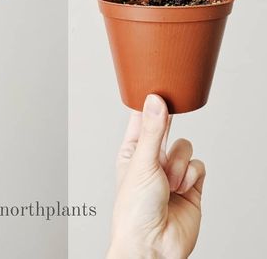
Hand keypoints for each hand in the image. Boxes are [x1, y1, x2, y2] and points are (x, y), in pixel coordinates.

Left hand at [107, 95, 205, 258]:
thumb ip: (153, 131)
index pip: (141, 121)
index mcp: (133, 152)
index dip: (149, 105)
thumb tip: (155, 101)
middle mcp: (153, 159)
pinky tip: (182, 189)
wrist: (153, 246)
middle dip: (168, 127)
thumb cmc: (134, 209)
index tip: (156, 87)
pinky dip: (191, 176)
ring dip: (179, 163)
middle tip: (173, 107)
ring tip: (169, 182)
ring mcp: (173, 172)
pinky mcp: (191, 186)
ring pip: (185, 147)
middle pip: (166, 129)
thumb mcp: (141, 163)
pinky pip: (199, 166)